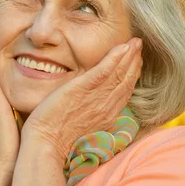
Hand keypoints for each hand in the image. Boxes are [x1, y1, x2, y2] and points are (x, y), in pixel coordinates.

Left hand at [21, 37, 142, 162]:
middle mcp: (106, 106)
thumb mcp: (81, 125)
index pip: (124, 92)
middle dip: (134, 62)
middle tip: (139, 46)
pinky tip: (122, 47)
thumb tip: (91, 104)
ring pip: (118, 74)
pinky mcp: (82, 89)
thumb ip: (90, 112)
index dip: (132, 75)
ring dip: (129, 56)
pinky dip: (114, 58)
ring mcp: (95, 98)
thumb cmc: (56, 137)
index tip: (135, 62)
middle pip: (126, 81)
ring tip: (136, 42)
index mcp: (106, 115)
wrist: (45, 143)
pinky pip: (103, 71)